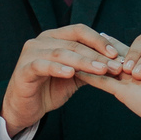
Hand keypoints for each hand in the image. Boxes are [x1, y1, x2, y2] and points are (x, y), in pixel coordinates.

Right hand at [1, 25, 127, 134]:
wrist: (25, 108)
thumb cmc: (49, 89)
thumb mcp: (74, 76)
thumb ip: (89, 66)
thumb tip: (116, 62)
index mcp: (54, 37)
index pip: (79, 31)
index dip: (98, 40)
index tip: (117, 54)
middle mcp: (41, 41)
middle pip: (73, 43)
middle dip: (97, 55)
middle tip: (115, 66)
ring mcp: (30, 54)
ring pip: (61, 53)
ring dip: (83, 62)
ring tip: (101, 70)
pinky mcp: (23, 70)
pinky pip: (42, 66)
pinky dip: (58, 68)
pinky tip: (71, 73)